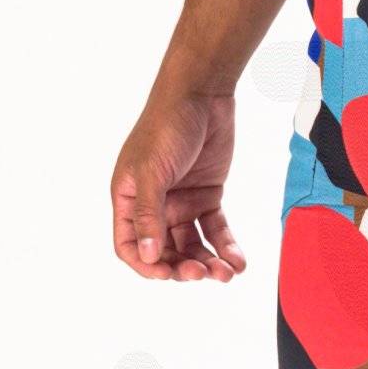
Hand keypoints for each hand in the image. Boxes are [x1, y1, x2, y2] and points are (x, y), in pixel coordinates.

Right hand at [111, 92, 244, 282]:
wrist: (203, 94)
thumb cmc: (167, 124)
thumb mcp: (152, 170)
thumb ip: (149, 214)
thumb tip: (148, 256)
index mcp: (128, 198)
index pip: (130, 245)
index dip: (146, 265)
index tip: (166, 274)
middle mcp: (153, 205)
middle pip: (164, 252)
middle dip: (182, 267)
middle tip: (202, 272)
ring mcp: (181, 202)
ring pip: (192, 246)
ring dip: (208, 263)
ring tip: (226, 273)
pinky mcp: (206, 197)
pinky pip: (214, 230)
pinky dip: (225, 247)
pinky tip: (238, 262)